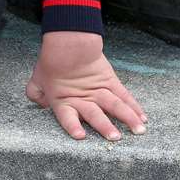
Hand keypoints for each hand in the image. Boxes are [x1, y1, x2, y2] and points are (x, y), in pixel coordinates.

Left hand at [26, 32, 147, 141]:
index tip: (81, 136)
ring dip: (127, 118)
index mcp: (63, 101)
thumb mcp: (37, 80)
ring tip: (139, 130)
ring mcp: (98, 90)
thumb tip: (42, 104)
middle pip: (95, 115)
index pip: (68, 118)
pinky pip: (124, 95)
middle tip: (115, 138)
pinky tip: (142, 116)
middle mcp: (82, 98)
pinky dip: (134, 106)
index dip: (74, 127)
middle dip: (106, 127)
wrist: (68, 41)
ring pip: (115, 106)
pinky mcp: (110, 81)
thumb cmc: (51, 60)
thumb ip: (37, 95)